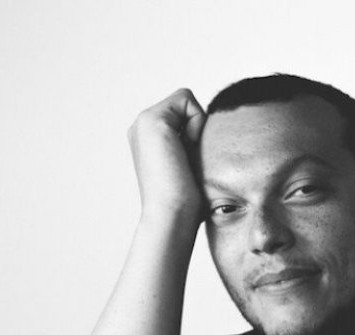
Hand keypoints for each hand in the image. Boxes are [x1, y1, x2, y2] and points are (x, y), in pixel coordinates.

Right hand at [127, 88, 205, 223]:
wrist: (172, 215)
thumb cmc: (186, 202)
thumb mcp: (192, 167)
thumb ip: (194, 146)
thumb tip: (212, 136)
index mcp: (149, 139)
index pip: (183, 114)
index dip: (197, 132)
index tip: (190, 163)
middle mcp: (142, 127)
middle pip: (185, 105)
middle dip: (197, 129)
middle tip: (188, 161)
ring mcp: (143, 122)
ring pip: (185, 101)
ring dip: (197, 128)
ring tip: (186, 158)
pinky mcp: (152, 120)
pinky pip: (186, 100)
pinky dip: (196, 122)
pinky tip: (186, 150)